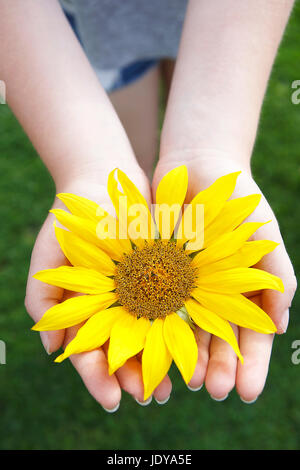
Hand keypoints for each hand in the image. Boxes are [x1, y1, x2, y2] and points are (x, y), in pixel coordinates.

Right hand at [25, 166, 171, 410]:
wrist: (106, 181)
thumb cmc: (72, 220)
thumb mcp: (48, 257)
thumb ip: (44, 301)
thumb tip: (51, 350)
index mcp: (82, 310)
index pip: (87, 352)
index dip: (98, 377)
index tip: (113, 399)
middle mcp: (111, 308)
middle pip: (121, 352)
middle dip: (134, 377)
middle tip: (152, 397)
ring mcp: (137, 294)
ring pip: (150, 338)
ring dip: (161, 362)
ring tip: (177, 384)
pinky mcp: (162, 278)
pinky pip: (172, 309)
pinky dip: (180, 329)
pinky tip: (192, 346)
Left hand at [153, 152, 296, 401]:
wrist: (195, 166)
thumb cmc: (237, 200)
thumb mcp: (263, 237)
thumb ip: (278, 278)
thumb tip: (280, 327)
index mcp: (244, 291)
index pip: (252, 338)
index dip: (251, 367)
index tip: (244, 393)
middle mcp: (215, 297)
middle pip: (219, 342)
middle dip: (219, 368)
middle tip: (214, 390)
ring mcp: (186, 289)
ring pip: (188, 333)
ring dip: (189, 358)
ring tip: (187, 378)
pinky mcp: (156, 276)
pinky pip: (156, 309)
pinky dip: (158, 330)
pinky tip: (156, 348)